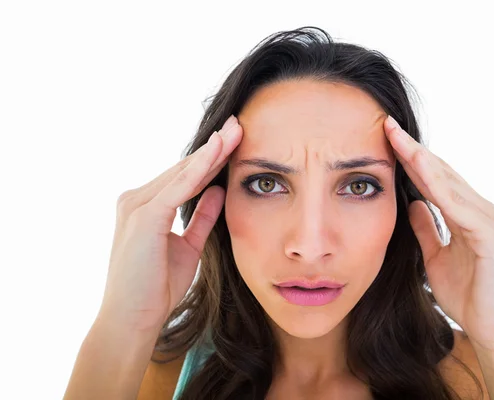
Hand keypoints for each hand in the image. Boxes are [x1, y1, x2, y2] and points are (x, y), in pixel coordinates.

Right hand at [98, 115, 242, 332]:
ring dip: (211, 151)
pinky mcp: (144, 216)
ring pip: (182, 173)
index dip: (211, 159)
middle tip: (239, 124)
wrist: (133, 320)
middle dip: (214, 147)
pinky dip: (199, 169)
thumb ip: (202, 217)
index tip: (235, 140)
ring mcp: (137, 205)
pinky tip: (218, 152)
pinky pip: (178, 188)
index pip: (184, 177)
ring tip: (235, 130)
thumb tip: (218, 190)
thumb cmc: (156, 287)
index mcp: (146, 206)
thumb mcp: (188, 246)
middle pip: (184, 168)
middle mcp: (137, 199)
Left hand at [384, 115, 493, 350]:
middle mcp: (482, 212)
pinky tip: (419, 169)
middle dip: (412, 149)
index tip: (385, 140)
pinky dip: (438, 186)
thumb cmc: (471, 298)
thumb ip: (427, 230)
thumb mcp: (436, 258)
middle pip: (442, 173)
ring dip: (422, 159)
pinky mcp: (492, 235)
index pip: (435, 180)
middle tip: (387, 124)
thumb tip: (412, 204)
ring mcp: (489, 221)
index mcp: (468, 216)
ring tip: (397, 137)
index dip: (410, 160)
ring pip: (450, 182)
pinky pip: (459, 206)